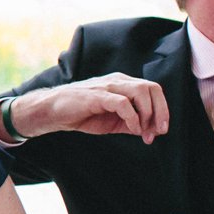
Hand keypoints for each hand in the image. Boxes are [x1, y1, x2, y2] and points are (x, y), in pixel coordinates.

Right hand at [10, 76, 169, 142]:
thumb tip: (150, 130)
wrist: (51, 112)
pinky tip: (132, 129)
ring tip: (143, 132)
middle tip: (158, 132)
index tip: (160, 131)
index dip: (162, 110)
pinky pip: (123, 103)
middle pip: (152, 88)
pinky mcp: (97, 96)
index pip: (153, 90)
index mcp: (122, 84)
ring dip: (148, 114)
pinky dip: (132, 117)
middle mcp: (117, 81)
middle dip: (160, 111)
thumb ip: (131, 122)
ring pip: (140, 92)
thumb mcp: (111, 120)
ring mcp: (107, 86)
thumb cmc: (80, 114)